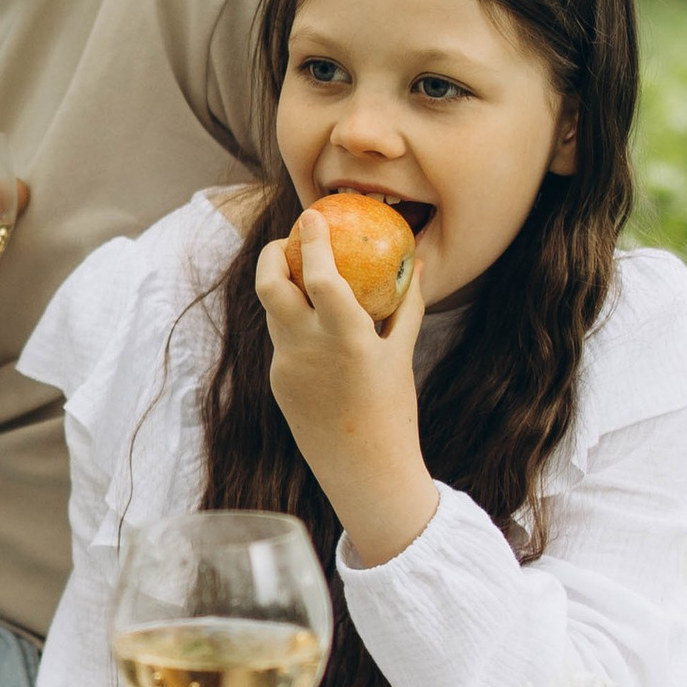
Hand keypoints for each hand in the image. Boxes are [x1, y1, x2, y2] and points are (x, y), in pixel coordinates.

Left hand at [256, 209, 438, 566]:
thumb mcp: (402, 355)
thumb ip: (408, 305)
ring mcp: (286, 367)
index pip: (320, 278)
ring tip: (301, 275)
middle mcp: (308, 349)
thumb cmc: (393, 411)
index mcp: (347, 340)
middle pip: (269, 286)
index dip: (312, 242)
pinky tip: (314, 328)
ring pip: (273, 312)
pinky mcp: (276, 383)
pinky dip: (295, 326)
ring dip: (282, 287)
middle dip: (271, 254)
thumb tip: (417, 261)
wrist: (364, 471)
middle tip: (288, 241)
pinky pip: (282, 342)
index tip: (311, 215)